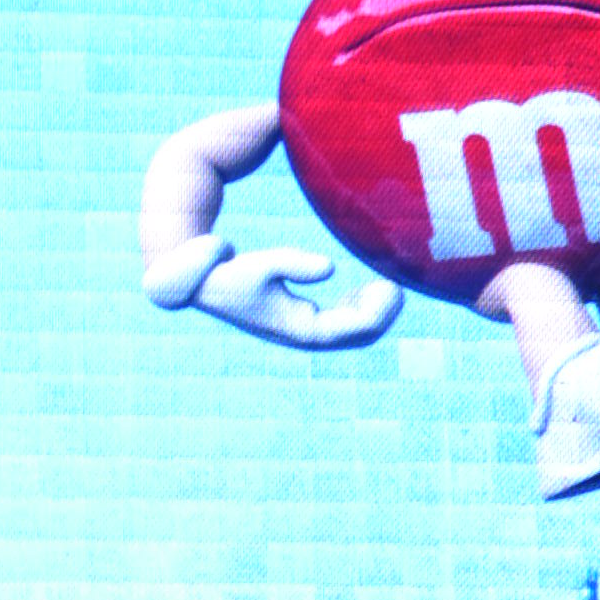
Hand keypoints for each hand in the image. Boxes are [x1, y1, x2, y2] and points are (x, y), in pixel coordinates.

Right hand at [146, 236, 402, 348]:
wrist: (200, 281)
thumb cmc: (229, 272)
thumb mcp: (261, 264)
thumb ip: (292, 264)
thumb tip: (330, 267)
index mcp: (301, 330)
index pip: (355, 330)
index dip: (380, 311)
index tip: (394, 284)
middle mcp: (305, 335)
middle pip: (358, 336)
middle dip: (382, 314)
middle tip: (399, 286)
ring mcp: (302, 329)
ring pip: (351, 331)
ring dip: (371, 312)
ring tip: (387, 286)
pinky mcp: (297, 318)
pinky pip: (339, 321)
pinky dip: (355, 307)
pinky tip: (363, 290)